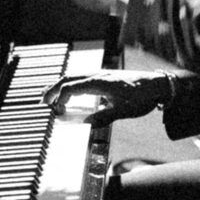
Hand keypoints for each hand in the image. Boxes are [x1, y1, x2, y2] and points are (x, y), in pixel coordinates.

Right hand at [44, 73, 170, 122]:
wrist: (157, 85)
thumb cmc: (142, 97)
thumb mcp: (123, 111)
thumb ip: (103, 118)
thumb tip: (84, 125)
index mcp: (99, 82)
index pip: (71, 87)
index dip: (59, 99)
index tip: (56, 112)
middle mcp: (97, 75)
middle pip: (68, 78)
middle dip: (53, 90)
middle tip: (42, 103)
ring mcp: (100, 74)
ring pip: (74, 76)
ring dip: (60, 86)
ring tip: (49, 97)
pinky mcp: (104, 77)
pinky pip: (81, 77)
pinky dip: (70, 84)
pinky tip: (68, 93)